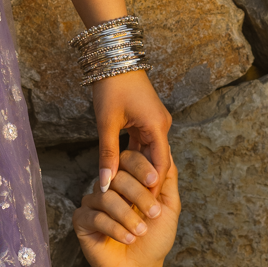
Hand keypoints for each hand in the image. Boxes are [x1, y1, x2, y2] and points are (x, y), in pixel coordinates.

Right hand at [75, 150, 179, 266]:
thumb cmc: (154, 238)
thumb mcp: (168, 206)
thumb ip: (168, 179)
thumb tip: (168, 150)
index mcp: (128, 180)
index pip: (128, 158)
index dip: (141, 168)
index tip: (155, 184)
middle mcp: (108, 187)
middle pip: (118, 177)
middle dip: (139, 195)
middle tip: (153, 214)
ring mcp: (93, 202)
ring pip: (106, 197)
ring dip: (128, 215)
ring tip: (140, 231)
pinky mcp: (81, 220)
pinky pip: (95, 216)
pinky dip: (115, 228)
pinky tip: (128, 238)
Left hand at [92, 68, 171, 195]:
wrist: (114, 58)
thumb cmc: (111, 87)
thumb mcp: (107, 124)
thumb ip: (108, 155)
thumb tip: (105, 184)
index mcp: (158, 127)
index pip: (160, 165)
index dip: (152, 187)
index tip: (144, 207)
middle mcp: (162, 125)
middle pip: (158, 161)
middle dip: (148, 184)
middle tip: (138, 208)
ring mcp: (156, 122)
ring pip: (151, 154)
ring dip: (141, 172)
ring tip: (131, 195)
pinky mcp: (147, 120)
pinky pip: (145, 144)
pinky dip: (137, 159)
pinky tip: (127, 175)